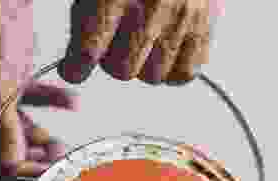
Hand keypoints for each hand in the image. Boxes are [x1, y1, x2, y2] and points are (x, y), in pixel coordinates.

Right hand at [0, 0, 77, 177]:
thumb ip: (5, 126)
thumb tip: (11, 164)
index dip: (10, 169)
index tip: (38, 176)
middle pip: (2, 145)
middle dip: (30, 156)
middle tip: (55, 162)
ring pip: (19, 126)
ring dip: (41, 136)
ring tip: (61, 143)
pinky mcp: (11, 75)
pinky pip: (32, 98)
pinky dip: (52, 101)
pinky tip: (71, 103)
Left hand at [59, 0, 223, 84]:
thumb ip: (87, 14)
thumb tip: (78, 54)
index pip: (88, 52)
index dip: (75, 67)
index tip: (73, 69)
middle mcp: (153, 7)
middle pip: (122, 70)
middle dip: (111, 60)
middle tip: (111, 42)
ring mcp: (182, 19)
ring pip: (152, 76)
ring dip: (142, 64)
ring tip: (140, 40)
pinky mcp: (203, 26)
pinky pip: (184, 72)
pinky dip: (172, 67)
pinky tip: (162, 48)